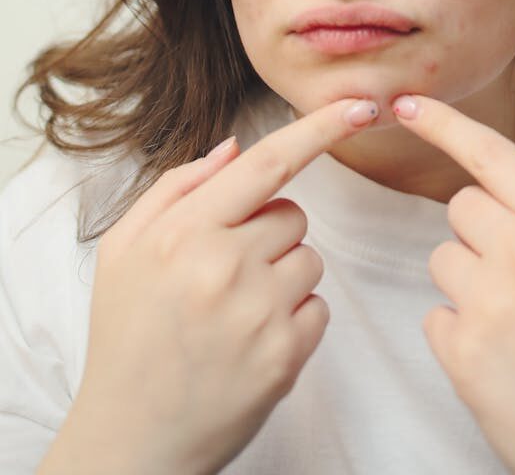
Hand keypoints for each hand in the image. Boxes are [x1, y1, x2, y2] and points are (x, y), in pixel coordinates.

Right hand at [55, 97, 378, 474]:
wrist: (130, 441)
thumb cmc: (128, 337)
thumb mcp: (124, 250)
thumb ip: (177, 189)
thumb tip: (235, 148)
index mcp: (184, 232)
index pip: (268, 164)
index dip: (319, 129)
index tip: (360, 105)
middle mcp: (225, 266)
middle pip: (292, 214)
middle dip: (269, 233)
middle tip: (224, 275)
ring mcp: (259, 313)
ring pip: (310, 260)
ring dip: (283, 277)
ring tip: (234, 312)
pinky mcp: (286, 356)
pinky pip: (318, 307)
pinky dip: (294, 319)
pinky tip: (250, 342)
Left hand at [391, 95, 514, 474]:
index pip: (492, 154)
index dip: (443, 123)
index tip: (406, 103)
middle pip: (461, 206)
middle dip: (482, 233)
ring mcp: (490, 302)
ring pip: (442, 257)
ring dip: (468, 282)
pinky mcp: (462, 352)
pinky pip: (435, 314)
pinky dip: (459, 333)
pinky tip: (504, 360)